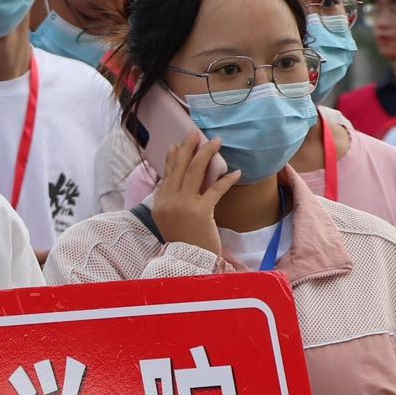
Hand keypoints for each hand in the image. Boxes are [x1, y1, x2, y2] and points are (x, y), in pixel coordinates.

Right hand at [150, 133, 239, 258]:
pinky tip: (236, 172)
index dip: (173, 156)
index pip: (167, 173)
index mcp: (160, 201)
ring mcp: (184, 205)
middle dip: (189, 147)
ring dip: (206, 154)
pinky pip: (215, 190)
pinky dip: (226, 180)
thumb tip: (177, 180)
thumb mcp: (168, 218)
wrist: (187, 260)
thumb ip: (170, 199)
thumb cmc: (182, 240)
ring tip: (216, 142)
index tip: (178, 143)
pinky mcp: (201, 211)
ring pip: (195, 172)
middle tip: (197, 133)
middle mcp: (169, 200)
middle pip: (180, 167)